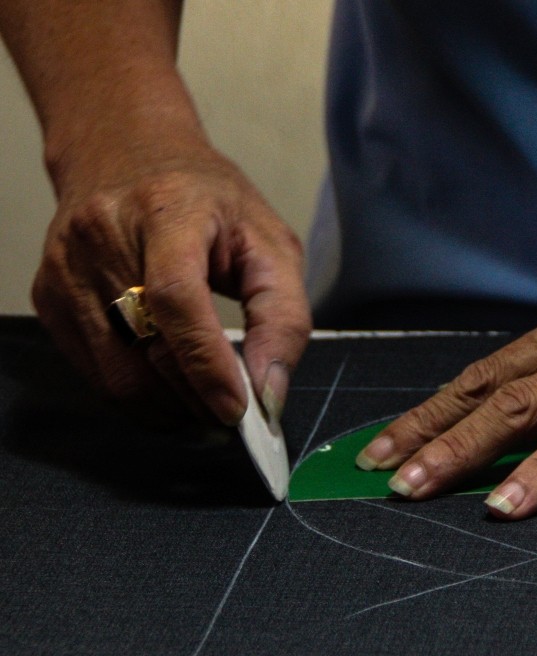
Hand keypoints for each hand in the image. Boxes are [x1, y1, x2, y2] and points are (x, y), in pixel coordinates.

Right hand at [32, 129, 311, 427]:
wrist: (126, 155)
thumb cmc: (208, 203)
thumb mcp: (270, 242)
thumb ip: (282, 315)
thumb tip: (269, 390)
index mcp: (166, 211)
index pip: (176, 299)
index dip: (206, 364)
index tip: (238, 409)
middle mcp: (102, 237)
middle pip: (147, 350)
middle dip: (198, 400)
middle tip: (235, 417)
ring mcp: (67, 271)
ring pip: (118, 376)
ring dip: (170, 408)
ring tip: (207, 405)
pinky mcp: (50, 299)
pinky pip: (96, 374)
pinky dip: (140, 395)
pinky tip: (171, 387)